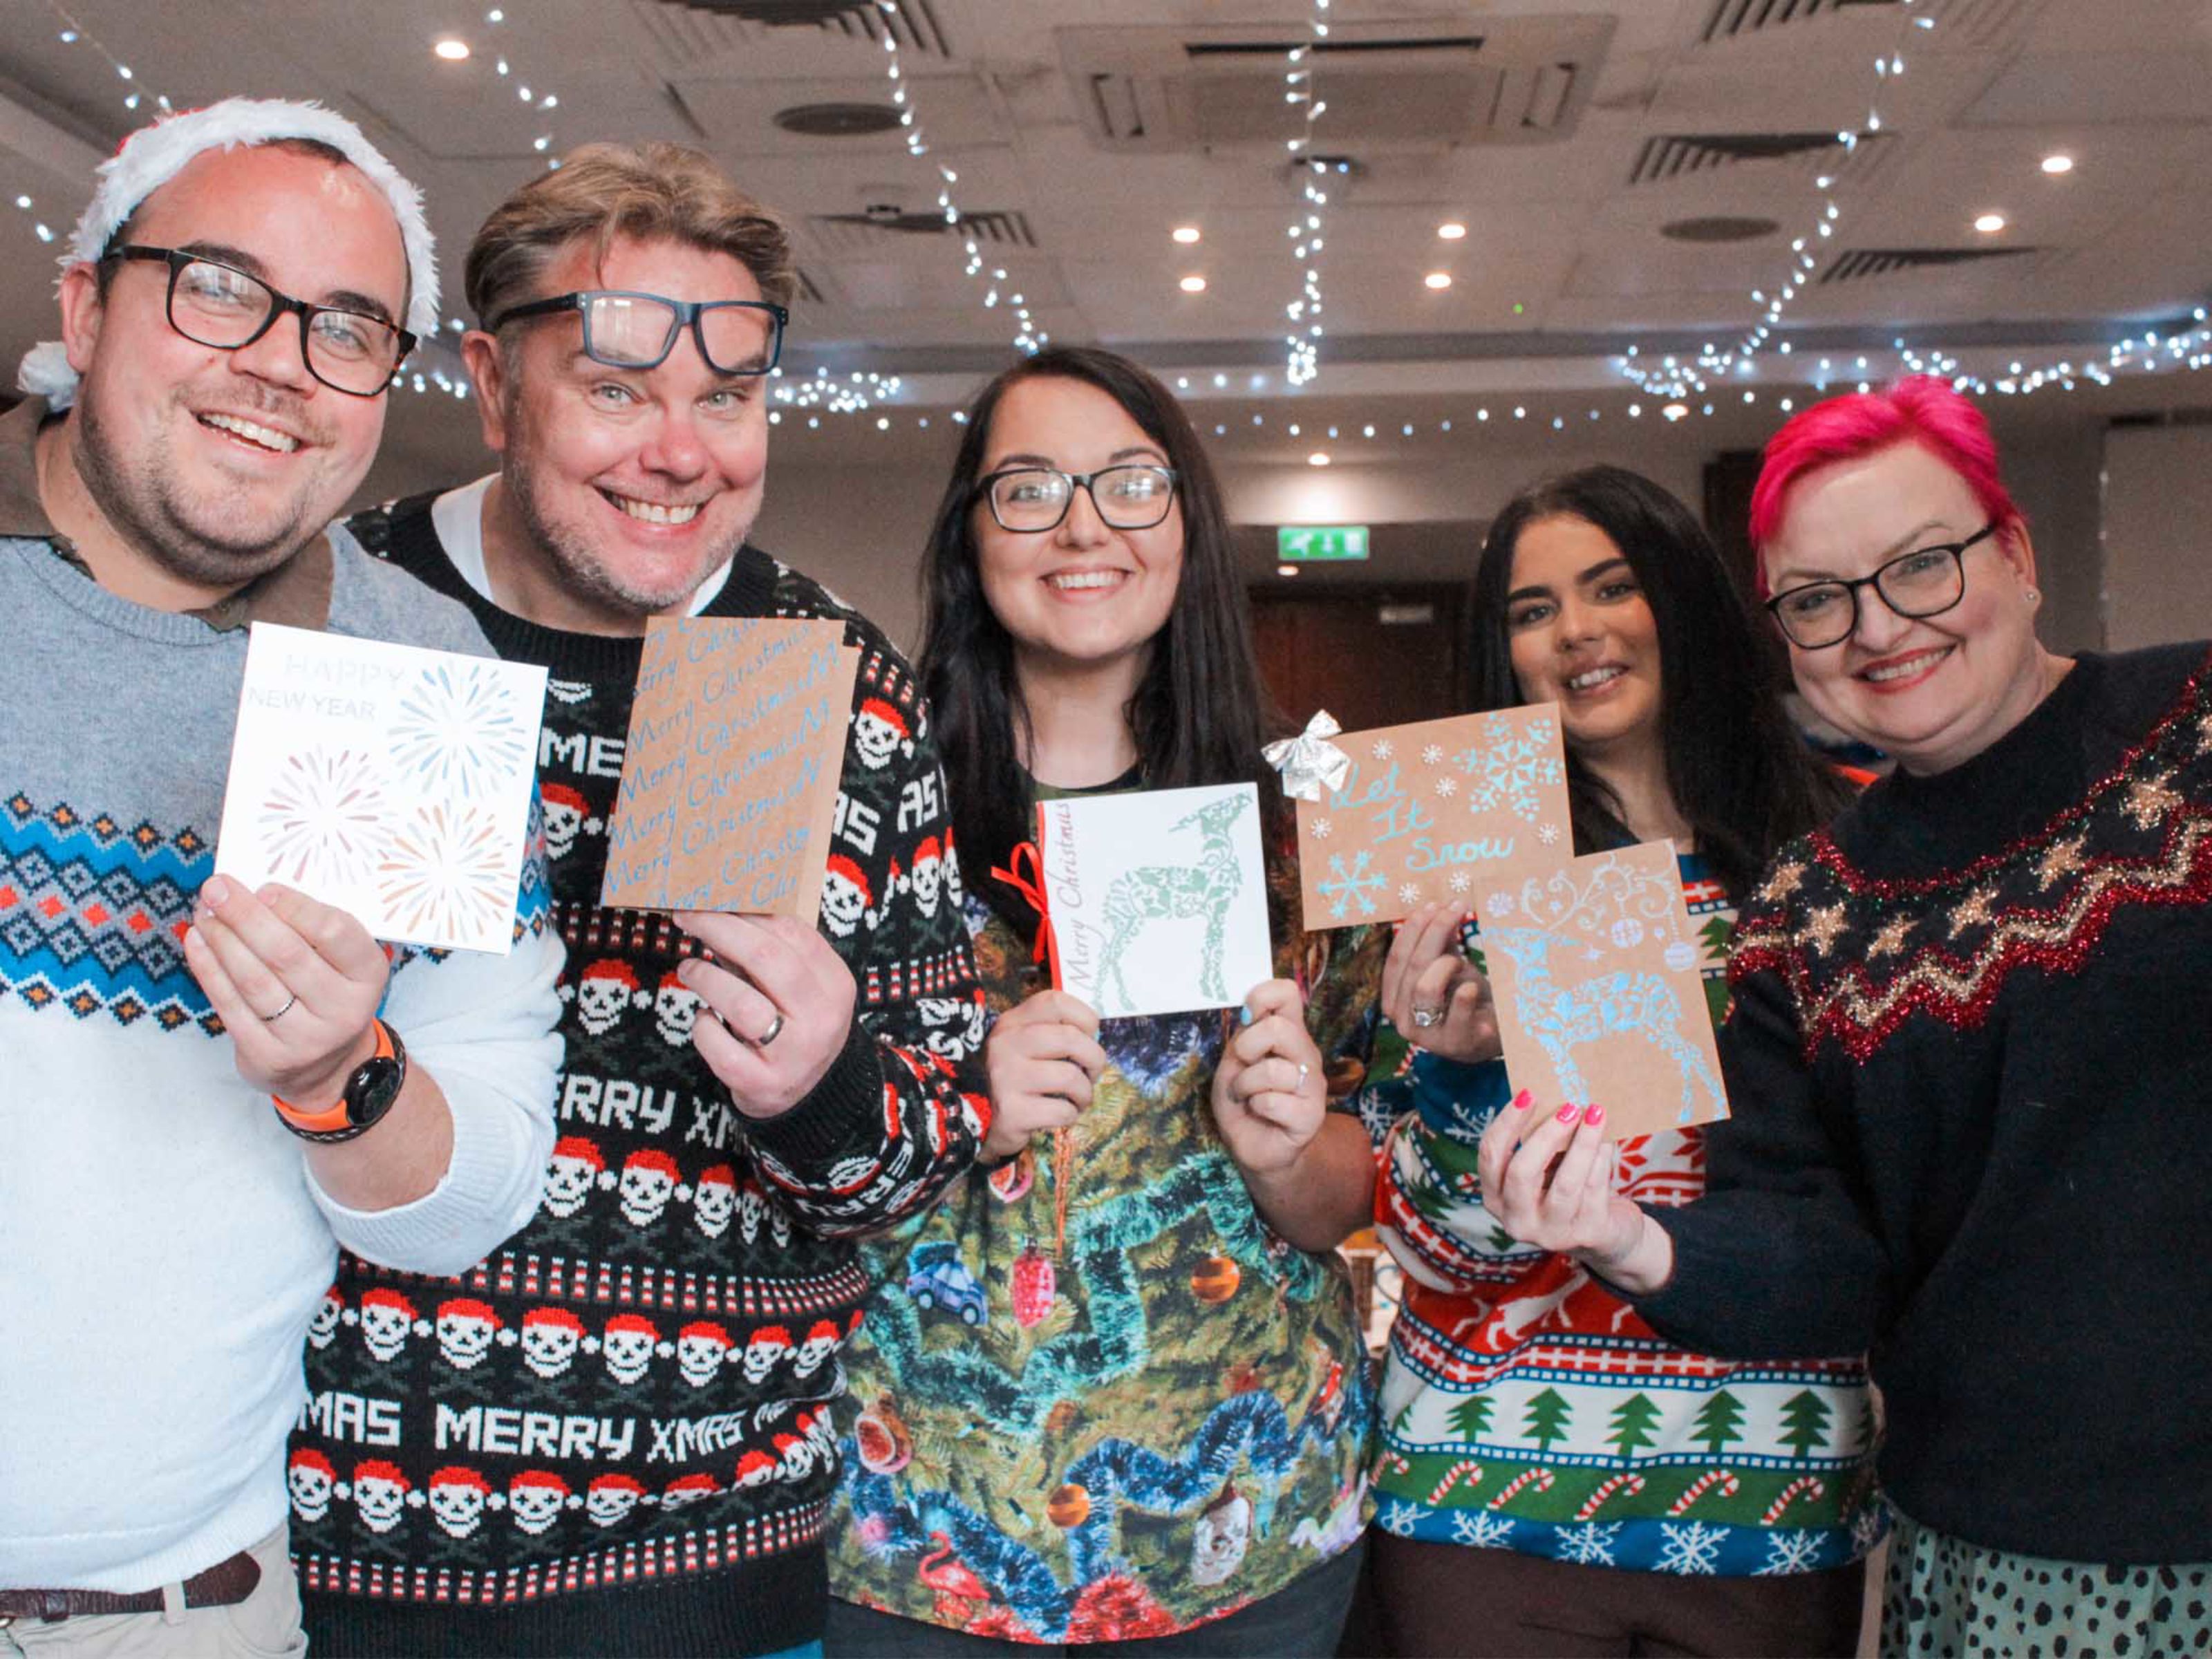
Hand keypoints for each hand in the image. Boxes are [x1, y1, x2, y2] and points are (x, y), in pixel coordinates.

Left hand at [183, 875, 389, 1104]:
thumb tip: (257, 890)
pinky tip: (198, 942)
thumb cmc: (328, 994)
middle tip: (215, 888)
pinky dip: (209, 969)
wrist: (326, 1066)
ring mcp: (306, 1038)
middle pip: (287, 955)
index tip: (263, 888)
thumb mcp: (341, 963)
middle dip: (245, 916)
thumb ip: (311, 929)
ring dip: (222, 940)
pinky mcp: (268, 1056)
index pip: (335, 932)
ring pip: (254, 980)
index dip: (296, 907)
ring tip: (204, 912)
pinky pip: (230, 1006)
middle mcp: (343, 1009)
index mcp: (368, 974)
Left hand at [674, 912, 856, 1118]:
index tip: (714, 901)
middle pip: (768, 959)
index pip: (793, 932)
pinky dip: (704, 1027)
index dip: (748, 912)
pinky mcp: (763, 1084)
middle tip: (687, 918)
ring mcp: (794, 1055)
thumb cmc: (796, 1025)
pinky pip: (722, 1049)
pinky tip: (704, 1019)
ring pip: (742, 1005)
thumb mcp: (801, 988)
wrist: (813, 1097)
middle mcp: (821, 1018)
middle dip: (720, 930)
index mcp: (836, 984)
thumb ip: (771, 953)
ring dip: (706, 978)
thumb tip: (721, 908)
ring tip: (689, 969)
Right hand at [983, 989, 1103, 1160]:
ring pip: (1070, 1077)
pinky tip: (1062, 1114)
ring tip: (1078, 1099)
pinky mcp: (1011, 1112)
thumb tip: (1095, 1034)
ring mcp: (1006, 1078)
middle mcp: (1005, 1044)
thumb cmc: (1009, 1079)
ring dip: (1085, 1092)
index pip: (1056, 1002)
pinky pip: (1062, 1110)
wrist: (971, 1120)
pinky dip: (1071, 1115)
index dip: (1085, 1017)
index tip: (1089, 1036)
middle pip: (1070, 1038)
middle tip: (1091, 1073)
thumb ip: (1050, 1032)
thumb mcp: (1020, 1045)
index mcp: (1011, 1022)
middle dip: (1094, 1058)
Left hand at [1211, 978, 1326, 1176]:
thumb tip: (1250, 1012)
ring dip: (1245, 1085)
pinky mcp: (1311, 1116)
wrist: (1255, 1146)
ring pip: (1274, 1071)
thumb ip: (1243, 1037)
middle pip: (1281, 1029)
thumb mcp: (1233, 1064)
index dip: (1263, 996)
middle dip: (1247, 1047)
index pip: (1288, 993)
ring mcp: (1313, 1086)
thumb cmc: (1243, 1100)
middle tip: (1240, 1065)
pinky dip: (1255, 1107)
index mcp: (1288, 1034)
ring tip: (1246, 1096)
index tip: (1246, 1017)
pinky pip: (1272, 1102)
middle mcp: (1306, 1054)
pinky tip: (1260, 1113)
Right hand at [1382, 901, 1498, 1063]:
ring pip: (1425, 988)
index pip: (1396, 959)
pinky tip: (1471, 987)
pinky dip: (1465, 993)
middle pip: (1412, 967)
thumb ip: (1437, 942)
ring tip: (1463, 962)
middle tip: (1456, 908)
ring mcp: (1427, 1037)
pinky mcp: (1455, 1044)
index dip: (1413, 929)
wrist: (1495, 1031)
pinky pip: (1456, 1010)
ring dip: (1447, 965)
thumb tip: (1435, 906)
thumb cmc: (1467, 996)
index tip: (1433, 904)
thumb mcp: (1448, 964)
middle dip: (1434, 932)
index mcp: (1394, 999)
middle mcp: (1403, 1020)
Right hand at [1476, 1094, 1666, 1289]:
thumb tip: (1557, 1100)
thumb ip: (1541, 1144)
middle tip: (1569, 1107)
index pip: (1490, 1156)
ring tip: (1596, 1114)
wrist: (1608, 1234)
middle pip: (1522, 1172)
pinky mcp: (1587, 1234)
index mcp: (1496, 1199)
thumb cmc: (1568, 1189)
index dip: (1507, 1123)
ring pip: (1565, 1183)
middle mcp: (1517, 1221)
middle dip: (1546, 1134)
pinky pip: (1594, 1189)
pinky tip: (1606, 1142)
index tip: (1528, 1094)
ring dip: (1582, 1143)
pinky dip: (1601, 1160)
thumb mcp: (1545, 1171)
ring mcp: (1552, 1233)